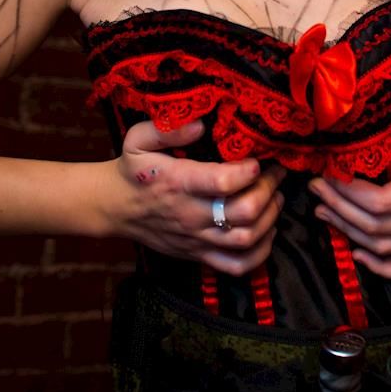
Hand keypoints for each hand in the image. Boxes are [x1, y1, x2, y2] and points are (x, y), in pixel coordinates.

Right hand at [99, 119, 286, 275]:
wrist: (114, 207)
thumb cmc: (132, 169)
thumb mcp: (138, 139)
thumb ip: (168, 129)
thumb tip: (200, 125)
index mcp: (178, 183)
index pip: (222, 183)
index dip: (249, 171)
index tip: (258, 160)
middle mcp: (190, 214)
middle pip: (243, 212)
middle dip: (268, 191)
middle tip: (276, 174)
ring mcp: (196, 239)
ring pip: (245, 239)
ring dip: (270, 218)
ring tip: (276, 197)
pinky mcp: (198, 255)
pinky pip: (236, 266)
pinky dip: (260, 253)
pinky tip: (267, 231)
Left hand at [307, 109, 390, 280]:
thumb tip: (387, 118)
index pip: (381, 201)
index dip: (349, 192)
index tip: (328, 174)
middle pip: (376, 225)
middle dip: (339, 207)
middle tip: (316, 188)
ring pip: (383, 246)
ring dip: (348, 230)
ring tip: (323, 208)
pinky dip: (379, 267)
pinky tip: (356, 252)